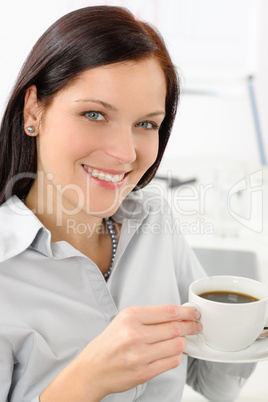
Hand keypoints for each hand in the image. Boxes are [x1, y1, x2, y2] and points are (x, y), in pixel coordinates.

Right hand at [77, 304, 201, 398]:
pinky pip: (171, 362)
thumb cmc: (109, 343)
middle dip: (191, 326)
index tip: (193, 313)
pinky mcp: (143, 372)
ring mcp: (139, 355)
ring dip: (184, 342)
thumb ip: (149, 316)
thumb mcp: (124, 320)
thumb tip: (177, 314)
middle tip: (196, 325)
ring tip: (183, 340)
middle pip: (175, 328)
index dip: (186, 312)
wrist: (92, 369)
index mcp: (131, 317)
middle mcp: (135, 334)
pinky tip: (173, 352)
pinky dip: (177, 356)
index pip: (168, 311)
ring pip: (177, 345)